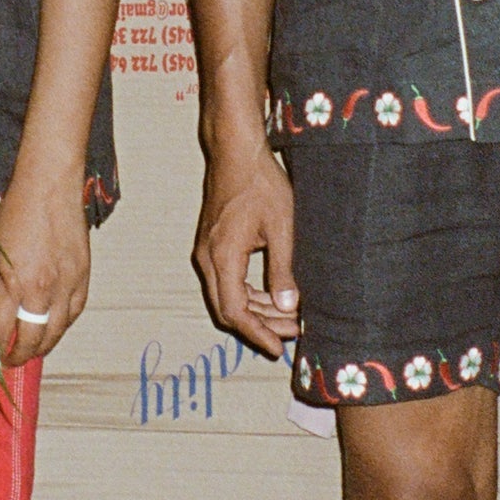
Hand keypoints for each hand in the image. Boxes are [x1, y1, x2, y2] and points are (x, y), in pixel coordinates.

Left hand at [0, 168, 89, 367]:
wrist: (50, 187)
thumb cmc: (15, 214)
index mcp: (14, 283)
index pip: (3, 332)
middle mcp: (42, 289)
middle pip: (32, 340)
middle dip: (18, 356)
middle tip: (10, 360)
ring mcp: (66, 284)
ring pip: (57, 332)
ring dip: (42, 346)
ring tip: (31, 350)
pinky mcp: (84, 276)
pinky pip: (75, 313)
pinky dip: (62, 325)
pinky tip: (53, 327)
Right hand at [193, 135, 300, 358]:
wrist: (236, 151)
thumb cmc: (261, 183)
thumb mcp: (281, 227)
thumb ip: (283, 269)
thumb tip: (288, 306)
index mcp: (223, 257)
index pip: (235, 311)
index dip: (257, 334)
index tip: (279, 348)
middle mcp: (208, 258)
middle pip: (228, 309)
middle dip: (261, 325)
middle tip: (292, 332)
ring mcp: (207, 251)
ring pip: (227, 295)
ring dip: (256, 309)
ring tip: (289, 316)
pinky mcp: (212, 244)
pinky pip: (227, 280)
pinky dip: (249, 293)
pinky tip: (274, 294)